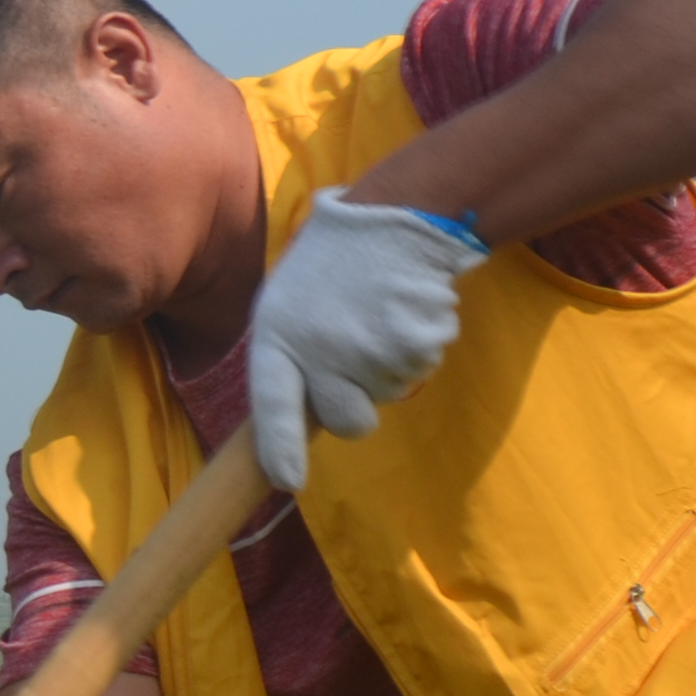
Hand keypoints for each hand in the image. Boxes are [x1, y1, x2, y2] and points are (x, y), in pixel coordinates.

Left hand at [242, 187, 482, 491]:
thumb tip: (297, 413)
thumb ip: (289, 354)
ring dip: (392, 361)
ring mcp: (369, 347)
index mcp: (277, 333)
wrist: (395, 214)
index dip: (279, 448)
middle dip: (358, 405)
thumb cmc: (334, 262)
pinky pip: (423, 365)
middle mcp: (319, 347)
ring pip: (391, 391)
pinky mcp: (415, 341)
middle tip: (358, 357)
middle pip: (347, 421)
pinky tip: (405, 304)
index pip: (272, 406)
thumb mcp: (289, 299)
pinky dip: (422, 342)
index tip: (288, 481)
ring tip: (379, 309)